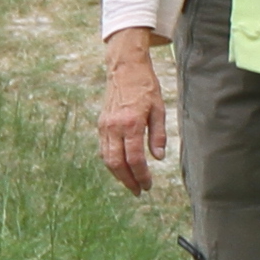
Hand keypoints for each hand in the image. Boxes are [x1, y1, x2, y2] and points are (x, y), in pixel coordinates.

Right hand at [95, 42, 165, 194]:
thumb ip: (158, 134)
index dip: (142, 175)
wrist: (125, 68)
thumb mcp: (159, 109)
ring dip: (118, 174)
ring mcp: (105, 126)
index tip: (148, 185)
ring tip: (130, 183)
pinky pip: (104, 149)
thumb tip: (158, 158)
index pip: (135, 158)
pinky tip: (121, 168)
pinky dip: (111, 162)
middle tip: (138, 190)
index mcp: (131, 123)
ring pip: (107, 159)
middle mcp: (114, 126)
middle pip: (117, 163)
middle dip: (128, 180)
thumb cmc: (145, 86)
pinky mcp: (101, 124)